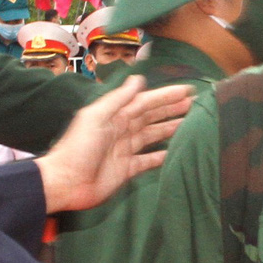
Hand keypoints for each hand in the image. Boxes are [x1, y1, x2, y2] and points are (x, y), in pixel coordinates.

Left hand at [34, 79, 194, 212]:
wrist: (65, 182)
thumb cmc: (78, 147)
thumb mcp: (95, 117)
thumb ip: (117, 99)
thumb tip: (138, 79)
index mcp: (115, 115)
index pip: (145, 102)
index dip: (166, 96)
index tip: (187, 90)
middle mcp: (122, 130)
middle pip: (151, 116)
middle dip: (172, 109)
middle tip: (196, 104)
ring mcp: (125, 149)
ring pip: (153, 135)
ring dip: (171, 128)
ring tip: (193, 124)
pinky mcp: (127, 169)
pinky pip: (148, 160)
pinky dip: (161, 156)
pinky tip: (176, 151)